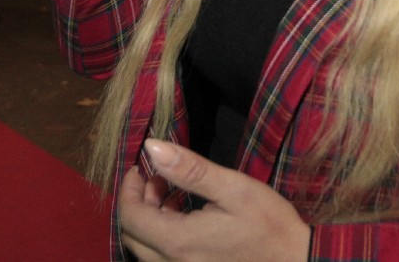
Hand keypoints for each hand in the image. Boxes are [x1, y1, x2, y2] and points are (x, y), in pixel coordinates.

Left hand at [119, 139, 309, 261]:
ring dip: (149, 219)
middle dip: (138, 202)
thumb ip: (189, 169)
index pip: (130, 217)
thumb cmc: (269, 225)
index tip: (141, 167)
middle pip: (132, 235)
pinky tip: (185, 218)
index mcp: (178, 242)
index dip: (129, 188)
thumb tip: (152, 148)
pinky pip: (162, 258)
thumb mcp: (232, 189)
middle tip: (158, 177)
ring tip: (172, 194)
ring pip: (145, 249)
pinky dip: (162, 235)